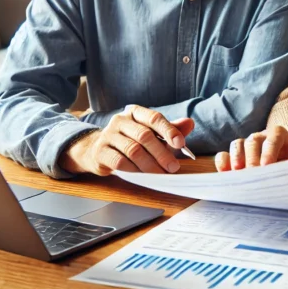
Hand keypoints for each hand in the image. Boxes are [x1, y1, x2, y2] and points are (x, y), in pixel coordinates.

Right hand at [63, 105, 193, 175]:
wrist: (98, 149)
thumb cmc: (130, 140)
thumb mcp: (151, 133)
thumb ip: (170, 129)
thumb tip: (189, 123)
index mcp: (135, 112)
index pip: (154, 118)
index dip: (168, 130)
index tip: (180, 144)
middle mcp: (120, 120)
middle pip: (144, 136)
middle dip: (161, 153)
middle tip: (173, 167)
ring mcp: (108, 135)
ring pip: (133, 150)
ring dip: (150, 165)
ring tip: (160, 174)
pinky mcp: (101, 151)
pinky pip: (119, 162)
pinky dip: (134, 170)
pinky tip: (142, 176)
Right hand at [214, 126, 287, 171]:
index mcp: (279, 134)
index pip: (274, 138)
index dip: (269, 151)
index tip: (267, 166)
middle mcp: (261, 137)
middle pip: (253, 141)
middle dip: (252, 158)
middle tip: (253, 174)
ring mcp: (246, 146)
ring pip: (238, 145)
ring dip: (236, 158)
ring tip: (237, 173)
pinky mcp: (235, 156)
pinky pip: (224, 154)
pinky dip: (222, 162)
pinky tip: (224, 173)